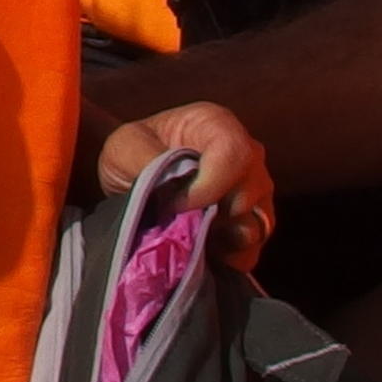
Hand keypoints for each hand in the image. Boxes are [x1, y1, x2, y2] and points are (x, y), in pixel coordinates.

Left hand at [102, 102, 276, 268]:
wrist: (132, 178)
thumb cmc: (132, 152)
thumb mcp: (124, 146)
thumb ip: (148, 159)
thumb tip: (176, 187)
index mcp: (217, 125)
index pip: (235, 154)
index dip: (208, 186)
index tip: (175, 204)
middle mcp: (248, 155)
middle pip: (248, 193)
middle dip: (211, 214)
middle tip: (177, 220)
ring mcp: (256, 191)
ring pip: (257, 223)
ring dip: (221, 237)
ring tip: (188, 233)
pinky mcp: (255, 224)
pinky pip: (254, 249)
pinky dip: (228, 256)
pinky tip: (202, 249)